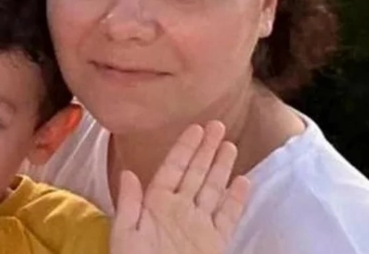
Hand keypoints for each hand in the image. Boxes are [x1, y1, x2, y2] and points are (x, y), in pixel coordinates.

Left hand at [110, 121, 250, 253]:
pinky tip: (244, 182)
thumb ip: (129, 204)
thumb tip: (129, 173)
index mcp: (154, 205)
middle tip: (218, 125)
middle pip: (195, 174)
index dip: (184, 148)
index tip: (195, 128)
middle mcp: (178, 211)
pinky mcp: (214, 242)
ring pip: (212, 190)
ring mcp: (198, 226)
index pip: (172, 169)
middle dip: (206, 150)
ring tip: (230, 145)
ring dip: (221, 168)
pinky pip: (228, 217)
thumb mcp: (124, 234)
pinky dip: (236, 200)